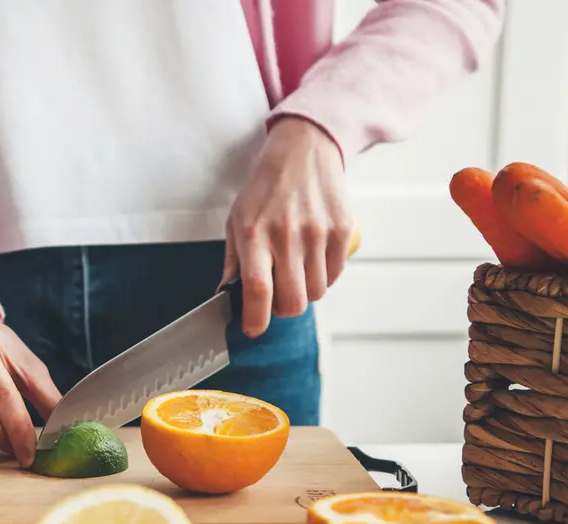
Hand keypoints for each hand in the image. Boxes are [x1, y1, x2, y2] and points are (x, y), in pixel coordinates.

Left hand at [223, 117, 356, 336]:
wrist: (303, 151)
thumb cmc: (265, 187)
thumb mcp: (237, 219)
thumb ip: (232, 261)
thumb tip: (225, 295)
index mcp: (255, 235)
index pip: (258, 290)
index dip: (256, 319)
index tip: (252, 328)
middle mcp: (287, 236)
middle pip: (293, 302)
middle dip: (283, 309)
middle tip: (278, 295)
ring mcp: (318, 233)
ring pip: (316, 292)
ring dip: (305, 290)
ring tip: (296, 267)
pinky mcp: (342, 230)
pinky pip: (335, 275)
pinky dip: (324, 275)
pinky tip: (313, 256)